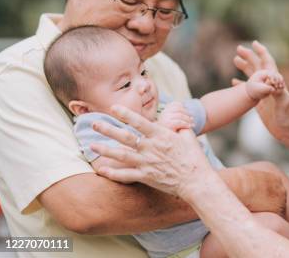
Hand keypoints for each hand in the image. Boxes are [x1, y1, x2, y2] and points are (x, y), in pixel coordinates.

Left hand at [90, 105, 209, 198]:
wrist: (196, 181)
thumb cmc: (194, 158)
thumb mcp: (188, 136)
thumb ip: (178, 126)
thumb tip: (173, 118)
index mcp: (161, 135)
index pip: (139, 122)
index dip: (125, 114)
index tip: (113, 108)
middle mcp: (151, 148)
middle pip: (125, 137)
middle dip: (108, 129)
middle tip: (94, 123)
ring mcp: (147, 163)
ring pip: (121, 155)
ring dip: (105, 150)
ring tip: (91, 145)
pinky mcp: (146, 177)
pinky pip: (125, 175)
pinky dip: (112, 173)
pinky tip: (101, 170)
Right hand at [233, 41, 288, 142]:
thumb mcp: (284, 104)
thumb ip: (278, 92)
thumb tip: (270, 80)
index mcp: (276, 83)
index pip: (268, 63)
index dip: (261, 52)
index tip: (254, 43)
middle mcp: (269, 86)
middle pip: (258, 67)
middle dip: (249, 57)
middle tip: (238, 48)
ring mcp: (264, 95)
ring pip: (252, 77)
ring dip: (245, 67)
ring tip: (235, 60)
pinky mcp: (260, 104)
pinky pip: (248, 91)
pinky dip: (241, 85)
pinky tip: (233, 82)